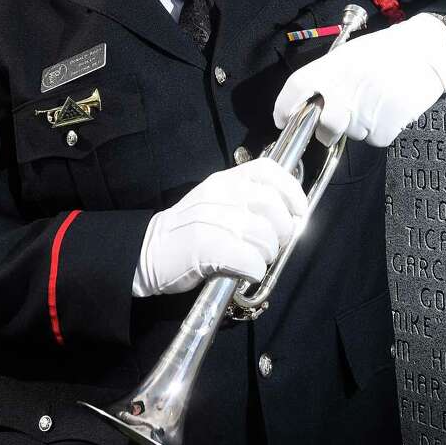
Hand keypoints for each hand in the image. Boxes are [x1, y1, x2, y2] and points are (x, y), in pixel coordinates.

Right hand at [132, 157, 307, 296]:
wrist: (147, 251)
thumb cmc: (187, 231)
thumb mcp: (216, 203)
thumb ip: (247, 203)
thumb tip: (289, 219)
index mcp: (225, 180)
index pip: (268, 171)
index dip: (292, 192)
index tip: (299, 212)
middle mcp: (220, 193)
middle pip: (272, 207)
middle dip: (283, 232)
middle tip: (274, 247)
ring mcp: (212, 219)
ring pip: (264, 236)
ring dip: (267, 255)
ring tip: (255, 261)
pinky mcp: (205, 247)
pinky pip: (249, 261)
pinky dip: (254, 271)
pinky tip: (245, 273)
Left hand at [272, 13, 445, 147]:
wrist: (427, 50)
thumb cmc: (387, 51)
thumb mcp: (349, 55)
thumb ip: (329, 79)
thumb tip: (315, 103)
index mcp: (331, 68)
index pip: (296, 89)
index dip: (284, 108)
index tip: (283, 119)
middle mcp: (344, 91)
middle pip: (325, 126)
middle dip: (326, 132)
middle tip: (333, 128)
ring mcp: (364, 110)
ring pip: (353, 133)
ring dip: (360, 126)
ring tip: (377, 104)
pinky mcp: (385, 126)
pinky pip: (376, 138)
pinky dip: (381, 131)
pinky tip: (390, 111)